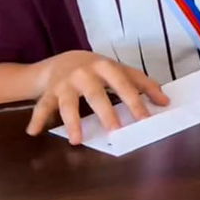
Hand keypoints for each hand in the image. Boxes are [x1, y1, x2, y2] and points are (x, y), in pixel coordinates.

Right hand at [25, 52, 169, 144]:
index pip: (124, 84)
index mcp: (106, 67)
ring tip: (77, 140)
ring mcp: (65, 83)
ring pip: (67, 104)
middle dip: (106, 113)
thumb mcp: (121, 71)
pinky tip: (33, 132)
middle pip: (95, 95)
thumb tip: (165, 101)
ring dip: (72, 122)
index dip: (135, 101)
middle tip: (115, 131)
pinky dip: (37, 119)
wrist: (65, 59)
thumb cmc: (100, 69)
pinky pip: (41, 107)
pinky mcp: (48, 92)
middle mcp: (84, 73)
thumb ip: (143, 84)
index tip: (145, 118)